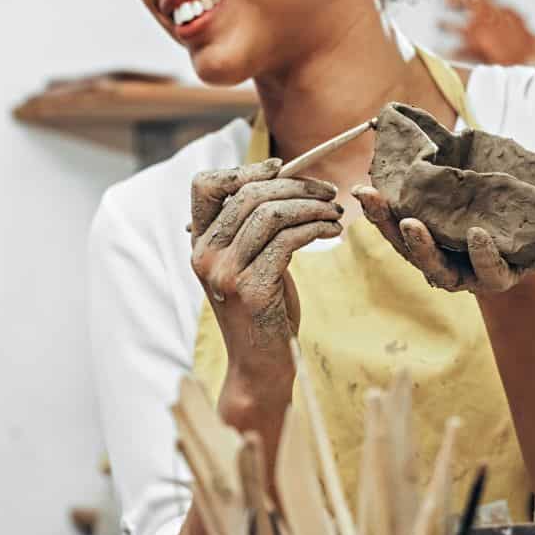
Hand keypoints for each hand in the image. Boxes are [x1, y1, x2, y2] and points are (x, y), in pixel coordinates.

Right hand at [189, 160, 341, 389]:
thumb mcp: (248, 263)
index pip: (205, 185)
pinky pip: (288, 241)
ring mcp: (225, 273)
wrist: (259, 365)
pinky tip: (332, 232)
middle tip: (327, 193)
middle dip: (296, 186)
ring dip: (312, 207)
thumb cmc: (262, 311)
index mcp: (199, 244)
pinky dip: (316, 229)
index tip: (280, 168)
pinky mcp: (252, 289)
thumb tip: (283, 180)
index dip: (243, 169)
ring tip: (335, 214)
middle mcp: (205, 255)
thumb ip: (252, 228)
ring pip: (271, 214)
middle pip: (249, 194)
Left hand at [352, 185, 534, 295]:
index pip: (489, 273)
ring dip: (387, 225)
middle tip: (411, 224)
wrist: (509, 229)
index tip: (479, 234)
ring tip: (373, 198)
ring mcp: (435, 257)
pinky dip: (378, 212)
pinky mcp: (416, 239)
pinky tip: (366, 190)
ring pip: (406, 249)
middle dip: (421, 249)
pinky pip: (392, 229)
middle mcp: (460, 273)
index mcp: (496, 274)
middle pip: (435, 268)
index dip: (484, 257)